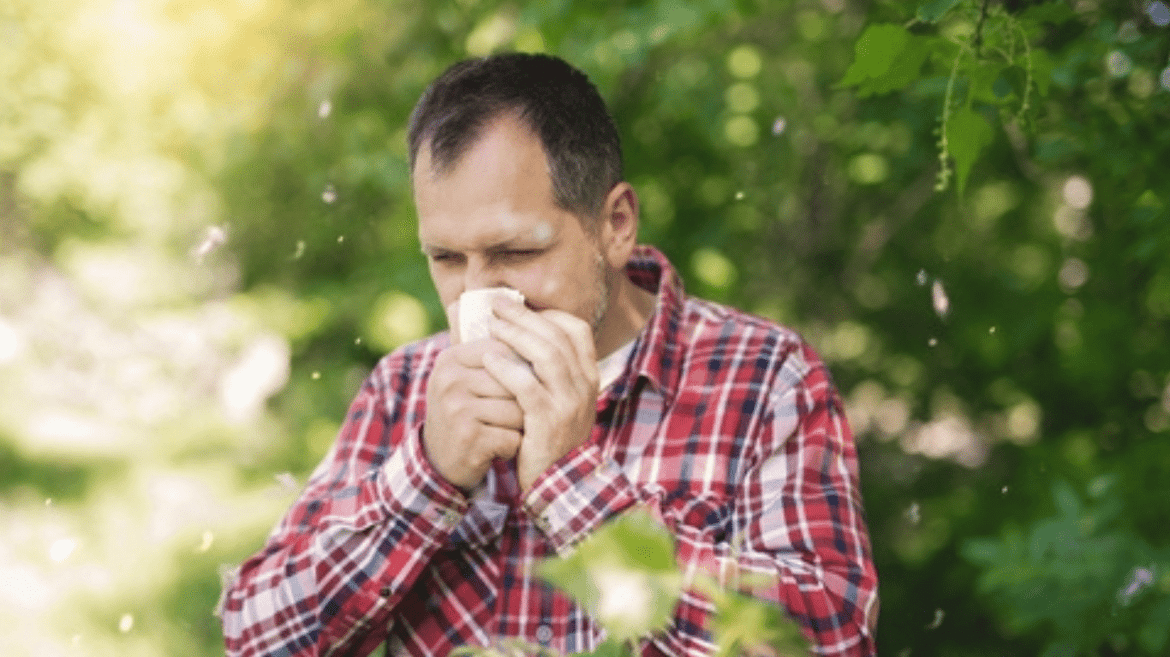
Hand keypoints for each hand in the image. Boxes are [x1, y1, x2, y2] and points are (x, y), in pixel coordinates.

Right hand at [423, 306, 524, 491]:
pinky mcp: (468, 438)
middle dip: (526, 399)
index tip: (527, 384)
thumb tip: (489, 298)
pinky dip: (514, 446)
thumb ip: (479, 341)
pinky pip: (512, 436)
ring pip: (518, 409)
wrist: (439, 461)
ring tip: (510, 430)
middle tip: (523, 412)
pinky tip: (502, 448)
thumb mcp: (463, 374)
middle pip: (515, 380)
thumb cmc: (463, 411)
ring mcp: (457, 409)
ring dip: (523, 425)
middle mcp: (450, 379)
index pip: (505, 350)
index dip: (524, 369)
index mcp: (452, 358)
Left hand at [483, 296, 598, 491]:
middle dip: (525, 316)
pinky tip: (489, 359)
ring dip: (516, 335)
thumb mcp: (554, 399)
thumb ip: (541, 369)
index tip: (522, 308)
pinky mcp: (548, 422)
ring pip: (546, 355)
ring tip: (491, 326)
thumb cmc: (545, 435)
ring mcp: (569, 404)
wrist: (554, 483)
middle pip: (557, 336)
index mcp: (588, 377)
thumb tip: (511, 330)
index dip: (549, 314)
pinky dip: (507, 368)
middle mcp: (585, 387)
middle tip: (497, 304)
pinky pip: (528, 386)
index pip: (577, 331)